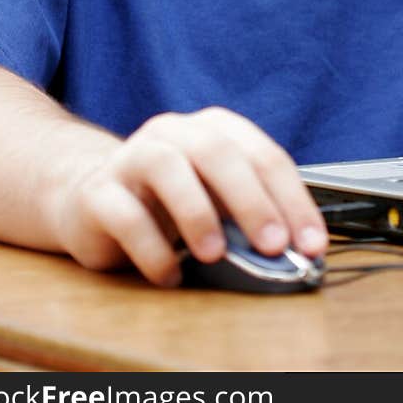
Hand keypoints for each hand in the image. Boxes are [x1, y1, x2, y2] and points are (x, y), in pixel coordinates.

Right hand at [53, 107, 328, 286]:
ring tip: (214, 254)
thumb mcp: (214, 198)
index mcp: (212, 129)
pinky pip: (125, 214)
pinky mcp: (97, 192)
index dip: (292, 198)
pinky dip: (151, 248)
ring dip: (197, 213)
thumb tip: (292, 249)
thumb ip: (248, 212)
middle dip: (252, 201)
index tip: (311, 241)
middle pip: (218, 153)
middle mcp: (173, 132)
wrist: (91, 197)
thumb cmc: (168, 199)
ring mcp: (131, 157)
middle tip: (273, 245)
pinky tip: (169, 274)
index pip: (263, 155)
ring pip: (167, 167)